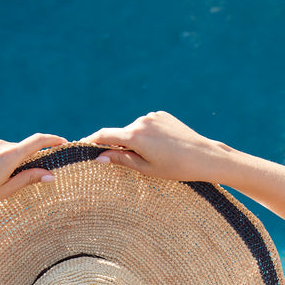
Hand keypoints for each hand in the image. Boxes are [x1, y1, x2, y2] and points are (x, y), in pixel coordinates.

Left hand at [0, 134, 66, 218]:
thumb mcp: (5, 191)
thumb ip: (28, 180)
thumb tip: (50, 175)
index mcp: (8, 156)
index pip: (37, 142)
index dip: (53, 140)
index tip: (64, 143)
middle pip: (23, 149)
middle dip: (31, 161)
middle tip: (33, 181)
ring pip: (10, 152)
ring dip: (15, 164)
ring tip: (2, 186)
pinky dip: (3, 162)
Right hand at [83, 111, 229, 182]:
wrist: (203, 156)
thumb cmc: (174, 168)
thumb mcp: (145, 168)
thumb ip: (121, 160)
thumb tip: (99, 158)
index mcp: (135, 136)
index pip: (105, 135)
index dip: (91, 141)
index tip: (81, 146)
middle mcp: (141, 121)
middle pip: (121, 133)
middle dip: (118, 146)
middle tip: (125, 163)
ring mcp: (152, 116)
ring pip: (135, 130)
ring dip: (135, 141)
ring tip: (152, 157)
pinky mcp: (162, 115)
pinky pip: (148, 125)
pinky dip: (147, 135)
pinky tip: (161, 147)